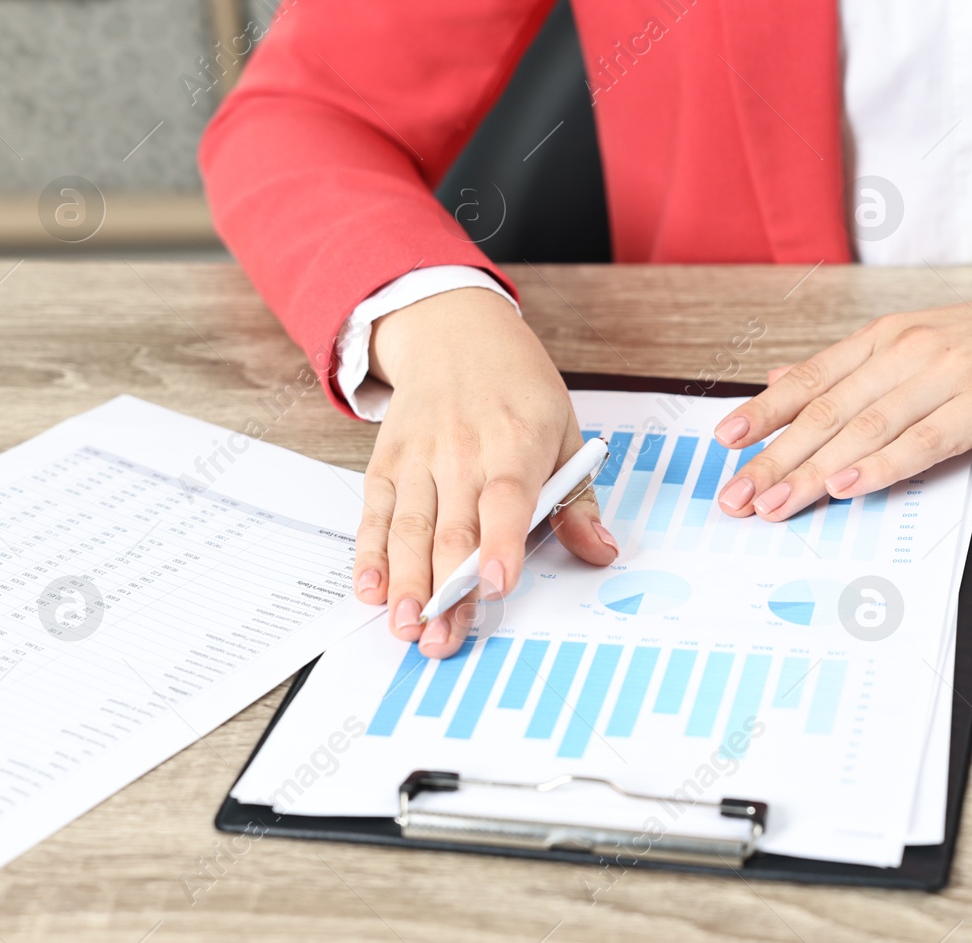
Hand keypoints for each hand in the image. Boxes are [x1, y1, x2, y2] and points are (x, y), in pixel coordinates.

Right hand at [351, 287, 617, 657]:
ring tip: (406, 627)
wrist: (453, 332)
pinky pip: (376, 515)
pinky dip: (370, 554)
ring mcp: (419, 458)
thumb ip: (577, 499)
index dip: (501, 542)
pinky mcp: (387, 465)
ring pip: (411, 528)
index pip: (506, 497)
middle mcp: (462, 450)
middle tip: (443, 639)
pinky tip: (372, 589)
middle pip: (453, 528)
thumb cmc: (516, 388)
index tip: (498, 584)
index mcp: (516, 440)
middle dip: (447, 590)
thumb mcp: (564, 430)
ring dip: (406, 583)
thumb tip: (601, 551)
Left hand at [711, 273, 971, 519]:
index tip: (723, 442)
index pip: (811, 378)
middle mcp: (909, 350)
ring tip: (776, 503)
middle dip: (775, 456)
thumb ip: (852, 365)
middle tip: (737, 494)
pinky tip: (850, 485)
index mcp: (888, 337)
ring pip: (865, 428)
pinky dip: (883, 464)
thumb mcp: (920, 339)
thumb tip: (783, 377)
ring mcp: (947, 374)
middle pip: (827, 410)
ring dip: (815, 471)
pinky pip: (925, 439)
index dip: (764, 412)